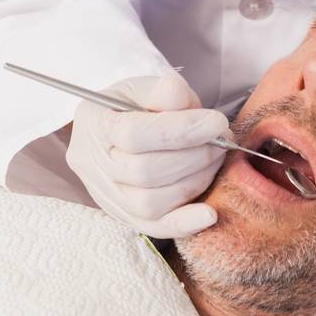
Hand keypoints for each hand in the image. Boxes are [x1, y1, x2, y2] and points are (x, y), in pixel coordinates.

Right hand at [66, 71, 230, 236]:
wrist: (114, 131)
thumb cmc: (132, 106)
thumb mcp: (143, 87)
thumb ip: (162, 91)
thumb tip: (182, 100)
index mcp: (94, 124)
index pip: (133, 134)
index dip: (180, 131)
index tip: (216, 122)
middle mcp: (93, 165)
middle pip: (144, 172)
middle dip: (194, 156)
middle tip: (222, 140)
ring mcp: (107, 196)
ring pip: (150, 204)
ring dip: (194, 182)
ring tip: (215, 159)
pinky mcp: (125, 217)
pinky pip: (154, 228)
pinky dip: (185, 223)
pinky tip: (210, 213)